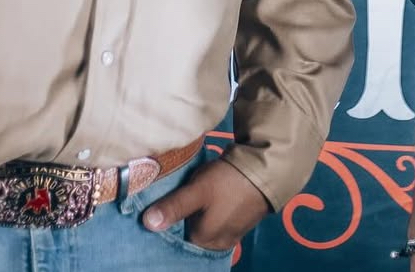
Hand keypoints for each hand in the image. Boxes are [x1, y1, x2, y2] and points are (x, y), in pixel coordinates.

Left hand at [142, 158, 269, 250]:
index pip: (176, 237)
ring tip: (191, 195)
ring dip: (197, 214)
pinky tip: (209, 197)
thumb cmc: (228, 182)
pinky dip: (211, 212)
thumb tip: (147, 223)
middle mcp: (217, 244)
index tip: (160, 205)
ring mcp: (231, 234)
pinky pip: (218, 221)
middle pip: (191, 233)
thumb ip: (174, 207)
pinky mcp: (241, 222)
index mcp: (204, 241)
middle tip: (177, 196)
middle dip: (183, 218)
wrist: (268, 170)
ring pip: (205, 226)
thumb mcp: (198, 190)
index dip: (168, 220)